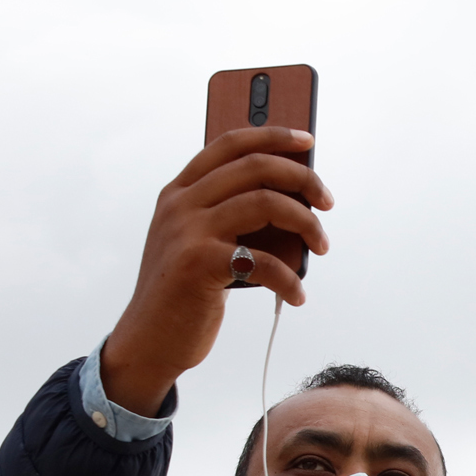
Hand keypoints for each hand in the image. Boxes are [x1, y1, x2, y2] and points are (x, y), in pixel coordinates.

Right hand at [102, 126, 332, 415]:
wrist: (149, 340)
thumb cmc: (183, 292)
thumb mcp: (197, 242)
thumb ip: (227, 216)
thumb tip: (291, 202)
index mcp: (179, 191)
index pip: (230, 144)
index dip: (272, 135)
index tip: (307, 141)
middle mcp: (180, 204)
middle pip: (255, 166)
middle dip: (302, 178)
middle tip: (327, 202)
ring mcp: (187, 231)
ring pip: (266, 203)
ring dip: (306, 224)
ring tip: (320, 247)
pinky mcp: (198, 264)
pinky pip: (262, 259)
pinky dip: (289, 278)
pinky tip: (296, 293)